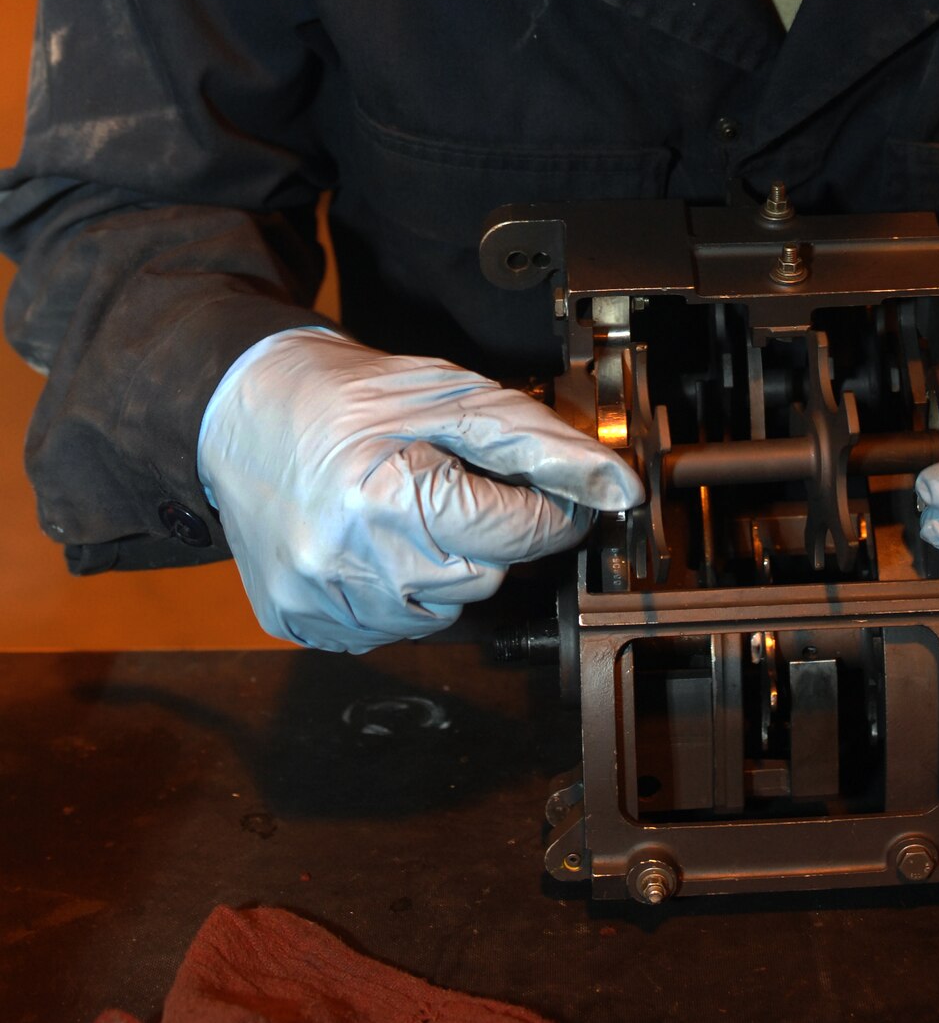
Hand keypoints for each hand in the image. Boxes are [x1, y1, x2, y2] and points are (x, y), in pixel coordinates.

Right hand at [197, 327, 642, 651]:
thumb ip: (540, 445)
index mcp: (385, 501)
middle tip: (454, 483)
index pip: (520, 532)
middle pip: (487, 577)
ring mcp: (320, 605)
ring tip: (406, 506)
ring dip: (447, 565)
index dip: (549, 508)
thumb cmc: (344, 394)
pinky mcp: (302, 624)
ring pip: (445, 612)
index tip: (549, 491)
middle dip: (492, 533)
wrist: (236, 409)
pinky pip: (391, 627)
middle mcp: (348, 566)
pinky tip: (376, 540)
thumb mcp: (452, 397)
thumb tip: (617, 489)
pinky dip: (402, 589)